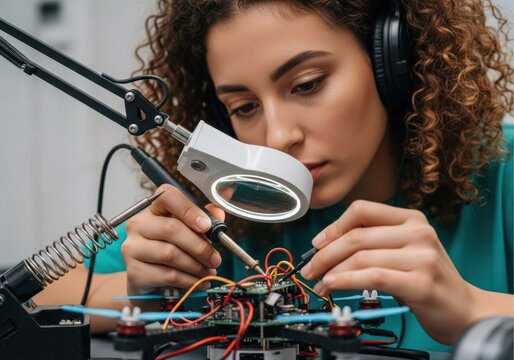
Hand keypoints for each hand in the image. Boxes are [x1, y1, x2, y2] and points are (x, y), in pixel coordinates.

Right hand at [122, 184, 223, 298]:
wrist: (150, 280)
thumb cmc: (171, 249)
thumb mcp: (188, 231)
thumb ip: (205, 219)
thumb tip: (218, 213)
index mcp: (154, 208)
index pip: (167, 196)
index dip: (189, 210)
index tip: (207, 226)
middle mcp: (139, 224)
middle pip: (171, 229)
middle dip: (199, 246)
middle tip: (215, 259)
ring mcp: (133, 247)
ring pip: (170, 254)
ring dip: (195, 265)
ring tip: (208, 272)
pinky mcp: (133, 271)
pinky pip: (167, 275)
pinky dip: (188, 280)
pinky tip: (199, 282)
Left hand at [300, 200, 477, 343]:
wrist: (464, 309)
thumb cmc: (426, 279)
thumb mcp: (403, 251)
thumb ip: (373, 243)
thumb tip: (326, 246)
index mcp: (411, 219)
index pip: (362, 210)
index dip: (334, 227)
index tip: (317, 244)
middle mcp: (418, 233)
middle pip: (356, 236)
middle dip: (325, 254)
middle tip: (310, 268)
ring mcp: (422, 256)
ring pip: (361, 257)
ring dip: (332, 271)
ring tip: (320, 284)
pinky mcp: (421, 282)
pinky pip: (374, 276)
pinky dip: (347, 280)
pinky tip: (334, 285)